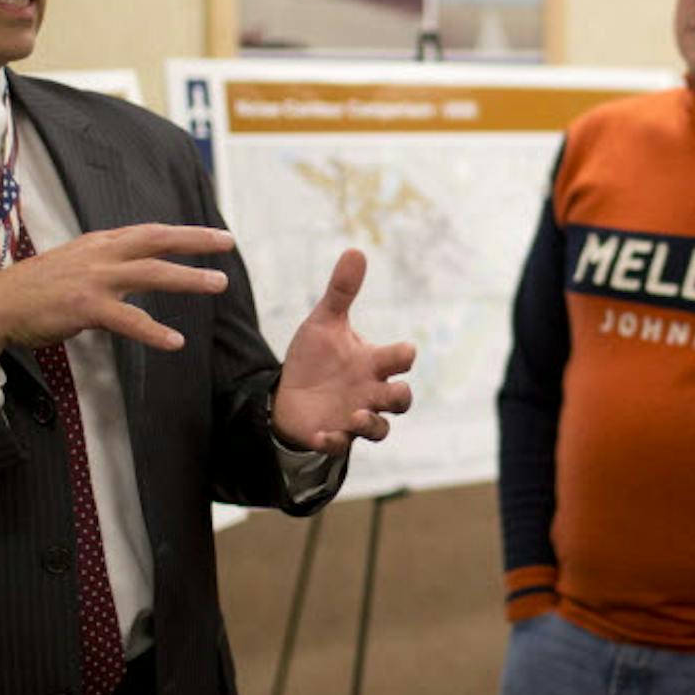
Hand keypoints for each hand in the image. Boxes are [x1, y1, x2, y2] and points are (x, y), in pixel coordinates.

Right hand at [0, 223, 237, 361]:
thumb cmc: (34, 290)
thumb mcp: (74, 265)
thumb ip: (105, 265)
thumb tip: (133, 270)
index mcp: (99, 244)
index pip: (150, 232)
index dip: (184, 232)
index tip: (215, 235)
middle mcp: (100, 254)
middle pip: (156, 241)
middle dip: (195, 240)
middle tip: (228, 243)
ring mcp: (93, 279)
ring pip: (150, 274)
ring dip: (187, 278)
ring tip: (219, 283)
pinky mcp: (84, 306)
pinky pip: (128, 320)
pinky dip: (153, 331)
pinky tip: (175, 341)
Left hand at [270, 249, 416, 454]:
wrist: (289, 391)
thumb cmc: (315, 357)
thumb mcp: (324, 322)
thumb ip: (341, 291)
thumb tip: (356, 250)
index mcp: (373, 363)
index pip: (400, 360)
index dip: (405, 356)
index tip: (404, 351)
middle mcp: (371, 391)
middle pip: (402, 400)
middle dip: (400, 396)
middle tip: (390, 389)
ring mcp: (355, 416)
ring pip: (381, 429)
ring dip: (372, 424)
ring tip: (356, 416)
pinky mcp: (334, 434)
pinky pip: (341, 444)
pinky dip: (334, 441)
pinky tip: (320, 434)